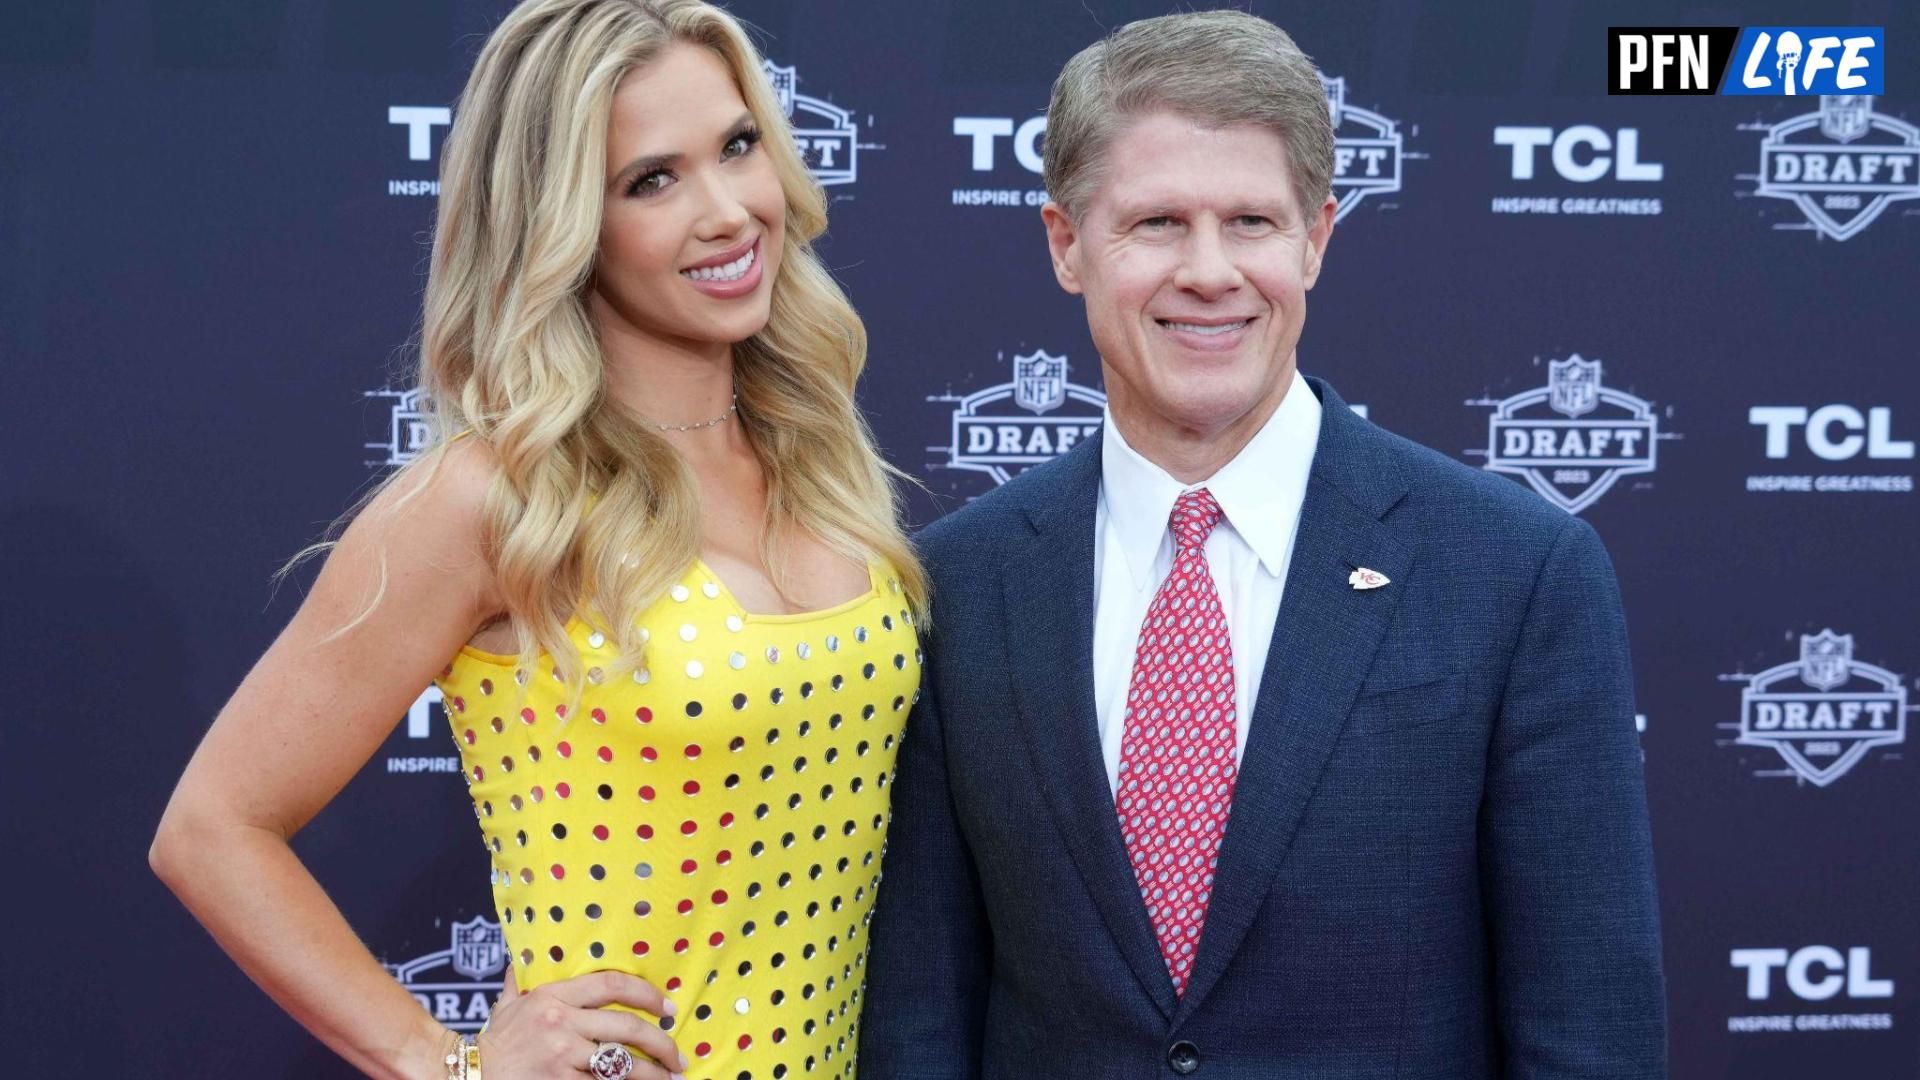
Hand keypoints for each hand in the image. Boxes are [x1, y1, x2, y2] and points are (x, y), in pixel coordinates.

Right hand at [475, 969, 685, 1078]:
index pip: (611, 985)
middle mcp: (560, 1022)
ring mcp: (561, 1055)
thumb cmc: (494, 1042)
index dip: (647, 993)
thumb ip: (521, 979)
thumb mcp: (508, 1004)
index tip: (667, 1006)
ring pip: (621, 1064)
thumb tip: (522, 956)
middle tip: (677, 1056)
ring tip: (669, 1078)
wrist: (467, 1074)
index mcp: (553, 996)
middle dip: (661, 1042)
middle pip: (627, 1028)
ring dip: (652, 1074)